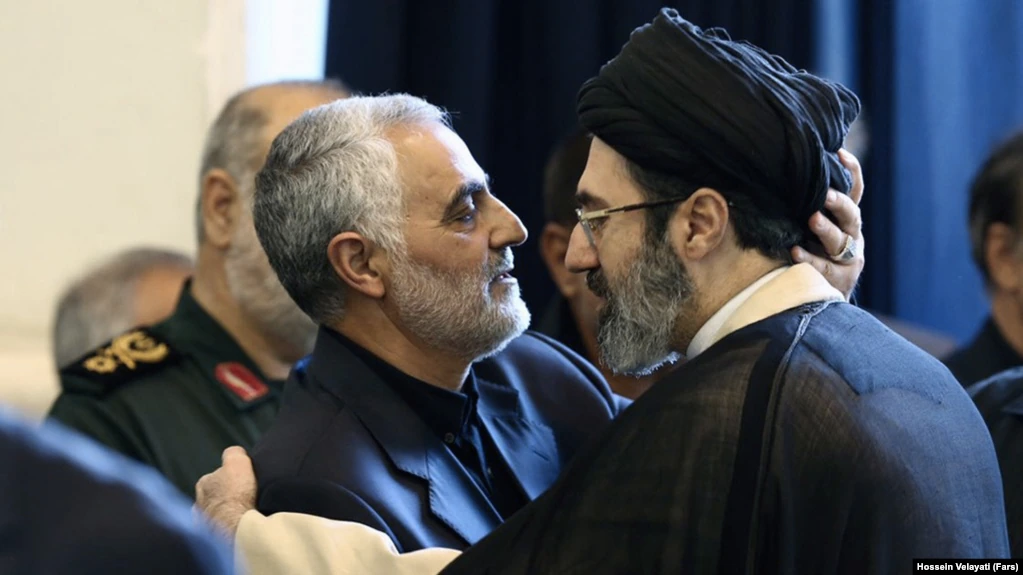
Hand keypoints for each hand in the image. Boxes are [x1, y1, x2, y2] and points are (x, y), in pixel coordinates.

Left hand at [194, 446, 256, 538]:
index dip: (229, 479)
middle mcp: (197, 503)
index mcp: (204, 483)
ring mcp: (201, 523)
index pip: (215, 477)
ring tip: (238, 517)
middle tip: (240, 501)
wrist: (234, 529)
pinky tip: (234, 529)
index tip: (240, 484)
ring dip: (222, 516)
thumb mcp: (238, 462)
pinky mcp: (207, 540)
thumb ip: (234, 453)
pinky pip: (215, 532)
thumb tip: (234, 452)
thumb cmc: (236, 495)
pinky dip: (223, 530)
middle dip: (222, 499)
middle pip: (213, 497)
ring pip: (212, 515)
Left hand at [793, 149, 864, 299]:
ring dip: (826, 229)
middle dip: (838, 203)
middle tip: (824, 194)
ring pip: (840, 242)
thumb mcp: (811, 228)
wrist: (823, 298)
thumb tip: (783, 174)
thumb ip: (806, 206)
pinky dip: (810, 259)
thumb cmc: (812, 254)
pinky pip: (824, 268)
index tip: (839, 152)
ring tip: (812, 220)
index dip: (852, 171)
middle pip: (851, 215)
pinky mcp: (840, 280)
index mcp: (847, 219)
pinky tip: (795, 252)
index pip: (855, 191)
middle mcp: (852, 236)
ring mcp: (849, 259)